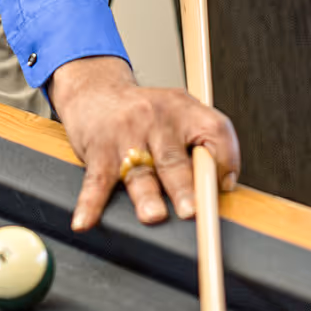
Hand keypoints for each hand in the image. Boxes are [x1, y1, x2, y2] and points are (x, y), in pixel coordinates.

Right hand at [48, 55, 240, 231]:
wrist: (96, 90)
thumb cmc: (144, 112)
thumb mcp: (179, 114)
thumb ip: (204, 143)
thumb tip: (222, 187)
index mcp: (184, 110)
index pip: (214, 131)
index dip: (225, 159)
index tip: (223, 186)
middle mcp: (156, 120)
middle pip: (174, 158)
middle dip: (184, 186)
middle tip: (192, 210)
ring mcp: (125, 134)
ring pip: (139, 171)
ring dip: (146, 196)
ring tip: (153, 215)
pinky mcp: (99, 150)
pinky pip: (96, 180)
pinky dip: (90, 203)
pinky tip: (86, 220)